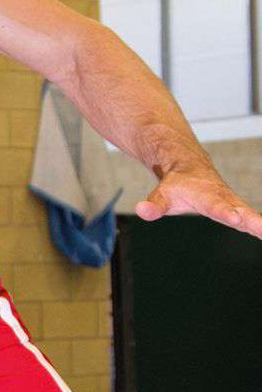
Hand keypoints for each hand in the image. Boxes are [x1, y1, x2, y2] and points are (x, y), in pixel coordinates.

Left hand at [136, 167, 261, 238]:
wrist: (188, 164)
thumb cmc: (175, 183)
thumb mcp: (162, 194)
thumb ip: (154, 205)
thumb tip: (141, 210)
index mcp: (205, 195)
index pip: (215, 206)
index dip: (225, 212)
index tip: (235, 219)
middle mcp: (223, 198)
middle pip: (240, 211)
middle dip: (253, 220)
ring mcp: (231, 203)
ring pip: (248, 214)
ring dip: (260, 225)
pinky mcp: (235, 208)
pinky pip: (249, 220)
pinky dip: (259, 227)